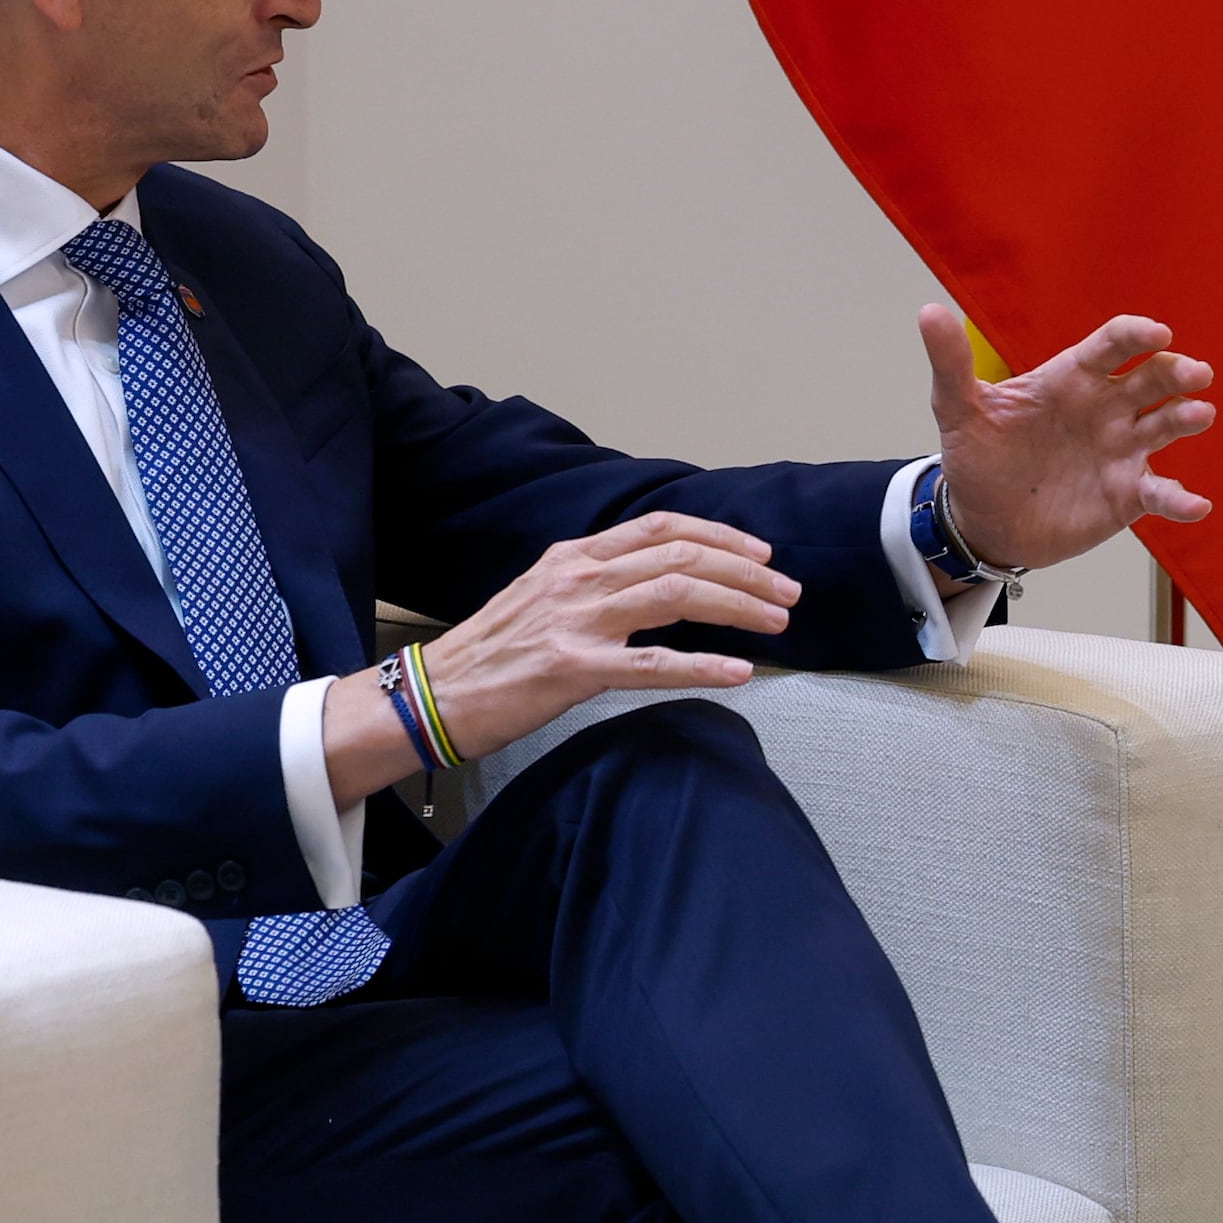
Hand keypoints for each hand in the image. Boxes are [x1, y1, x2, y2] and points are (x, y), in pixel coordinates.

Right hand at [326, 510, 804, 800]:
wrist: (433, 695)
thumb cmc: (492, 654)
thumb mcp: (544, 595)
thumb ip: (599, 582)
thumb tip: (661, 581)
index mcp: (574, 557)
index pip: (662, 527)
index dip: (721, 535)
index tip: (761, 553)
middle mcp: (578, 578)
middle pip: (682, 556)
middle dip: (746, 571)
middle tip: (788, 590)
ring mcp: (576, 621)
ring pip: (676, 596)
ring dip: (738, 606)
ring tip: (778, 621)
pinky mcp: (572, 669)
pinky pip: (652, 665)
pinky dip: (702, 665)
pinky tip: (738, 671)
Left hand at [921, 300, 1214, 572]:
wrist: (983, 522)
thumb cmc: (978, 457)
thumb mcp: (957, 409)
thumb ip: (951, 363)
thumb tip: (928, 312)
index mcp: (1072, 378)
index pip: (1113, 345)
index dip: (1137, 335)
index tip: (1156, 332)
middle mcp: (1106, 408)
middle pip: (1153, 379)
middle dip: (1177, 371)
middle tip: (1195, 373)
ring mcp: (1121, 450)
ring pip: (1166, 426)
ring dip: (1187, 417)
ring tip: (1199, 415)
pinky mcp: (1127, 494)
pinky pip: (1160, 493)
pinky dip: (1181, 500)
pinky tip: (1196, 506)